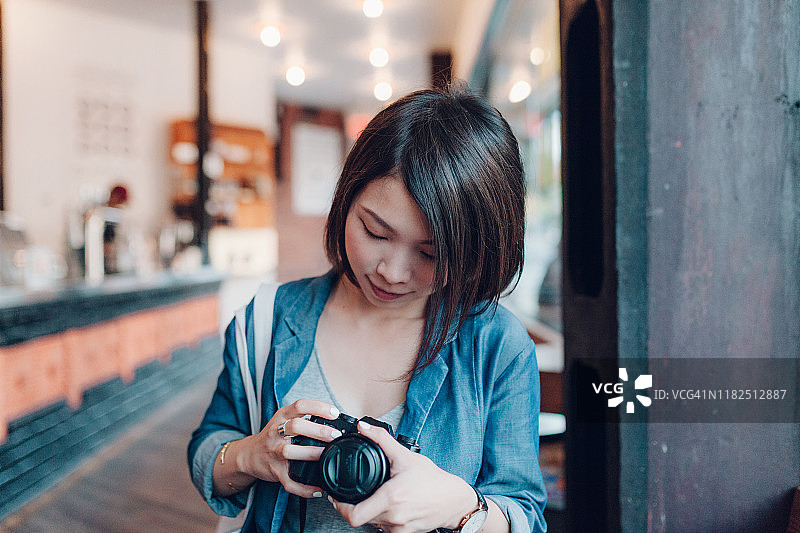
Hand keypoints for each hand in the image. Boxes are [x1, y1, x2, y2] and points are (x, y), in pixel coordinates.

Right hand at [234, 399, 342, 497]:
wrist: (248, 455)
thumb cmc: (272, 436)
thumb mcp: (283, 419)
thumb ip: (303, 417)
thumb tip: (334, 419)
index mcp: (281, 417)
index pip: (300, 405)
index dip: (318, 407)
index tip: (334, 413)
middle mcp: (276, 433)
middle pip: (296, 426)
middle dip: (317, 430)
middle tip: (334, 435)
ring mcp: (274, 452)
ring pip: (289, 451)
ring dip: (310, 453)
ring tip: (326, 455)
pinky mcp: (275, 471)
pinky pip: (289, 482)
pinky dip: (304, 488)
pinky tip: (317, 489)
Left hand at [328, 420, 476, 532]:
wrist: (454, 501)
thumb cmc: (433, 480)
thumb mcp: (406, 456)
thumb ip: (382, 439)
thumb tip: (363, 427)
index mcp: (390, 499)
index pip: (353, 515)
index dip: (340, 507)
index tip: (336, 497)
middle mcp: (393, 517)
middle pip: (361, 519)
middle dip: (354, 506)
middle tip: (351, 494)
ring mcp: (399, 529)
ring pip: (373, 524)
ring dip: (369, 512)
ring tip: (373, 496)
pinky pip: (385, 528)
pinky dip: (382, 518)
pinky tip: (387, 505)